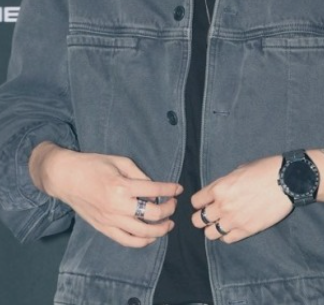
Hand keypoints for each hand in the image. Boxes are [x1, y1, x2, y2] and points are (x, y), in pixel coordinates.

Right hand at [29, 143, 182, 247]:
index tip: (179, 189)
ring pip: (142, 233)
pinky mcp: (104, 229)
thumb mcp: (119, 161)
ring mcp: (110, 220)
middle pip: (153, 215)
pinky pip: (126, 240)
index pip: (155, 190)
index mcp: (122, 186)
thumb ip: (139, 174)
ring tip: (168, 224)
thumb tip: (154, 189)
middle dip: (169, 210)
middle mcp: (118, 206)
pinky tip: (150, 236)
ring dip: (160, 230)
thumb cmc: (93, 165)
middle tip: (173, 205)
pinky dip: (142, 241)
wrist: (66, 178)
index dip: (170, 189)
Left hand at [191, 155, 291, 243]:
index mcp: (219, 188)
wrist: (286, 180)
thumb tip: (219, 192)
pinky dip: (226, 235)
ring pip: (210, 234)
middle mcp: (223, 206)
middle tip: (210, 215)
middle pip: (198, 220)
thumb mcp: (239, 170)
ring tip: (221, 223)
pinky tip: (232, 228)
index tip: (204, 202)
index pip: (196, 201)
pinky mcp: (247, 230)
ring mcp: (234, 220)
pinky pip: (227, 239)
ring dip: (213, 228)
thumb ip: (224, 183)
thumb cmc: (264, 170)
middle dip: (201, 217)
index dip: (199, 202)